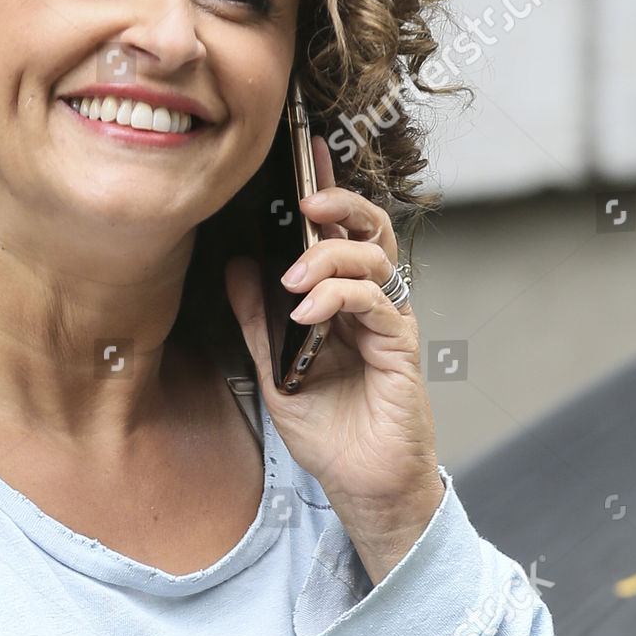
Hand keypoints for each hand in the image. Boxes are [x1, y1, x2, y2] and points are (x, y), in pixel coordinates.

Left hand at [225, 134, 443, 566]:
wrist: (360, 484)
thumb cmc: (328, 429)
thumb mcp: (275, 368)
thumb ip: (256, 318)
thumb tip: (235, 265)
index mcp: (342, 301)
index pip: (338, 232)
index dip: (326, 189)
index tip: (307, 151)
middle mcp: (370, 304)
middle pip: (369, 229)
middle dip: (339, 203)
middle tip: (305, 201)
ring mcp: (388, 322)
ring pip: (374, 258)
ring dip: (329, 256)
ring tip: (293, 279)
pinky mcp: (400, 348)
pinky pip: (376, 302)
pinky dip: (339, 297)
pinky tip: (307, 312)